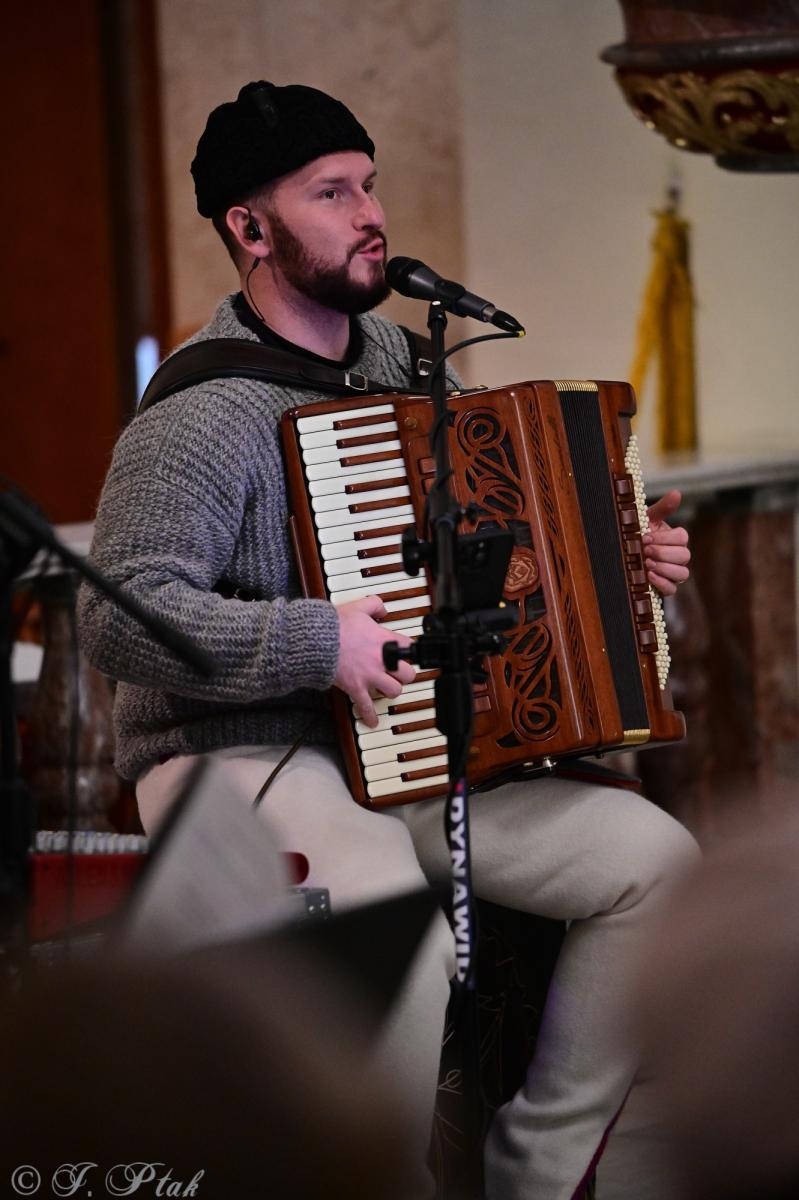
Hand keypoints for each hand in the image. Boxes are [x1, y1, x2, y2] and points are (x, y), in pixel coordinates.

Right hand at [333, 595, 415, 727]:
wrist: (316, 640)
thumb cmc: (335, 625)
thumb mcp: (358, 606)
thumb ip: (375, 604)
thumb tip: (382, 609)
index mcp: (384, 640)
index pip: (409, 647)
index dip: (408, 650)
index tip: (405, 653)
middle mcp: (382, 660)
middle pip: (408, 674)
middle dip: (404, 673)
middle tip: (399, 672)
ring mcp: (370, 676)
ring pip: (394, 691)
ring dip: (391, 690)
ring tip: (386, 688)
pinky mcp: (356, 688)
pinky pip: (367, 706)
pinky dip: (370, 716)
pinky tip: (373, 721)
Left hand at [643, 489, 690, 595]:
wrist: (625, 554)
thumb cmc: (639, 534)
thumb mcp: (648, 519)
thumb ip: (662, 508)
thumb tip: (676, 492)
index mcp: (677, 539)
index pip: (682, 538)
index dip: (664, 538)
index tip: (645, 537)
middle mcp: (679, 556)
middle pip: (684, 556)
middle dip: (663, 553)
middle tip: (645, 550)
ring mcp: (675, 573)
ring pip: (682, 573)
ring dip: (664, 568)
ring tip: (646, 564)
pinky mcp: (667, 587)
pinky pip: (672, 589)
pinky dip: (662, 583)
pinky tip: (649, 576)